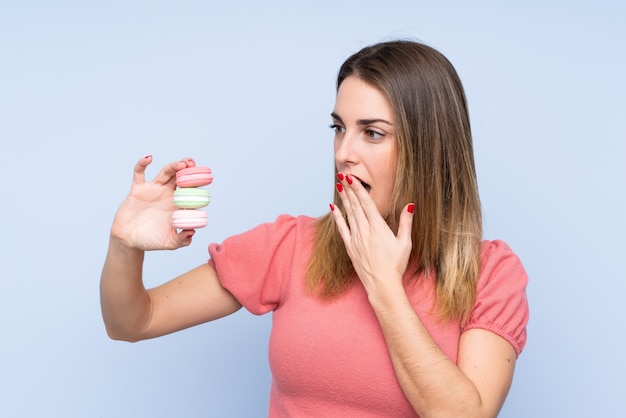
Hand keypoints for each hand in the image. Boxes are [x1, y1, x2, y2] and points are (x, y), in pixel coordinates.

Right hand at [110, 155, 196, 250]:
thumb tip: (192, 231)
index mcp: (177, 206)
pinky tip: (149, 158)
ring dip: (174, 166)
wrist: (128, 241)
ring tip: (183, 163)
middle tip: (194, 165)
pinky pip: (139, 173)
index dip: (198, 187)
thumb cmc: (150, 241)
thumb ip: (181, 239)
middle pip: (181, 178)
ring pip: (166, 173)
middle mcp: (167, 195)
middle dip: (189, 170)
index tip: (205, 184)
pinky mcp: (138, 189)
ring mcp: (153, 190)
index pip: (191, 193)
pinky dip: (142, 164)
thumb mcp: (169, 243)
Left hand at [331, 173, 414, 294]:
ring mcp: (355, 239)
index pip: (366, 203)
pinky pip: (341, 228)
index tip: (352, 178)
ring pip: (348, 214)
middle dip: (349, 189)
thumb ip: (406, 222)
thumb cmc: (396, 265)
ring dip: (344, 199)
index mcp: (378, 227)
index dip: (358, 189)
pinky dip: (337, 217)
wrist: (382, 284)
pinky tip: (333, 207)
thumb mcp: (405, 243)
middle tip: (342, 175)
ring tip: (339, 186)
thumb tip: (410, 205)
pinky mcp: (350, 247)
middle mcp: (364, 231)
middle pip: (355, 205)